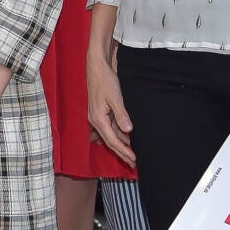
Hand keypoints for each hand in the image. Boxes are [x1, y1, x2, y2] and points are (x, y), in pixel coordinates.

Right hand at [87, 44, 135, 165]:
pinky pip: (109, 128)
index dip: (123, 150)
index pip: (112, 140)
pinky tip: (125, 138)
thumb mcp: (115, 98)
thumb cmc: (105, 80)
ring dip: (120, 144)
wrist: (97, 67)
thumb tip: (128, 131)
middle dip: (122, 152)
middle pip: (110, 141)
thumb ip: (122, 115)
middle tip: (134, 162)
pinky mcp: (100, 112)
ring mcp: (97, 117)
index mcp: (98, 119)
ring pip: (110, 135)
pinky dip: (118, 134)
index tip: (133, 159)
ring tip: (131, 153)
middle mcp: (95, 120)